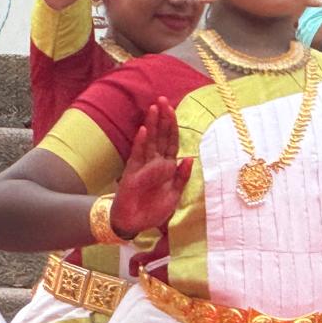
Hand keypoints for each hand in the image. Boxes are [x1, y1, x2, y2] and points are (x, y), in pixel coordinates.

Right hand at [111, 98, 191, 235]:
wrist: (134, 223)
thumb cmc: (154, 209)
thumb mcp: (174, 195)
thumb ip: (181, 177)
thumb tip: (189, 158)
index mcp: (167, 166)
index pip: (171, 142)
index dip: (173, 126)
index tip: (173, 109)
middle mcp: (154, 162)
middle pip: (160, 136)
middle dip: (162, 118)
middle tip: (163, 99)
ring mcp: (142, 165)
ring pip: (149, 141)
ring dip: (152, 125)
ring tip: (154, 108)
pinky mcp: (132, 172)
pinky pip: (137, 155)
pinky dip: (140, 142)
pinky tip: (143, 130)